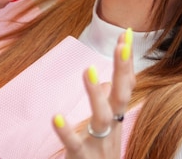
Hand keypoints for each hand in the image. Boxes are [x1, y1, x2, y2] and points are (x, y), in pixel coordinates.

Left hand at [53, 29, 134, 158]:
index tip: (126, 35)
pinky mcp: (81, 158)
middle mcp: (113, 129)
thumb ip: (106, 103)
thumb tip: (101, 79)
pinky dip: (66, 131)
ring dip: (95, 94)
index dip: (127, 62)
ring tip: (88, 70)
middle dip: (122, 69)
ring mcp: (99, 144)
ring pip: (101, 118)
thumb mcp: (106, 128)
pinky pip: (73, 144)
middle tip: (121, 44)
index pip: (126, 85)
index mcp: (117, 118)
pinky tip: (55, 117)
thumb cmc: (101, 156)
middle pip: (121, 95)